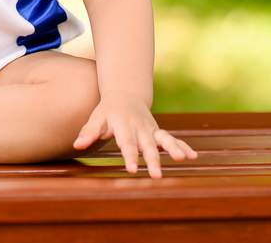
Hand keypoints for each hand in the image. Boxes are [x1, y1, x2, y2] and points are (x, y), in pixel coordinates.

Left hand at [73, 91, 197, 177]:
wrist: (124, 94)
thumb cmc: (107, 111)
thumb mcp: (96, 118)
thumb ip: (88, 132)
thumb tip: (76, 145)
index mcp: (123, 125)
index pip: (126, 143)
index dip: (129, 156)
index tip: (132, 170)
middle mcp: (139, 127)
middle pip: (147, 145)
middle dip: (152, 160)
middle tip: (156, 175)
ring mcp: (151, 129)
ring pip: (164, 139)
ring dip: (173, 149)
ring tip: (182, 159)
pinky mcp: (158, 132)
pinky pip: (172, 139)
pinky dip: (183, 146)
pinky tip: (193, 156)